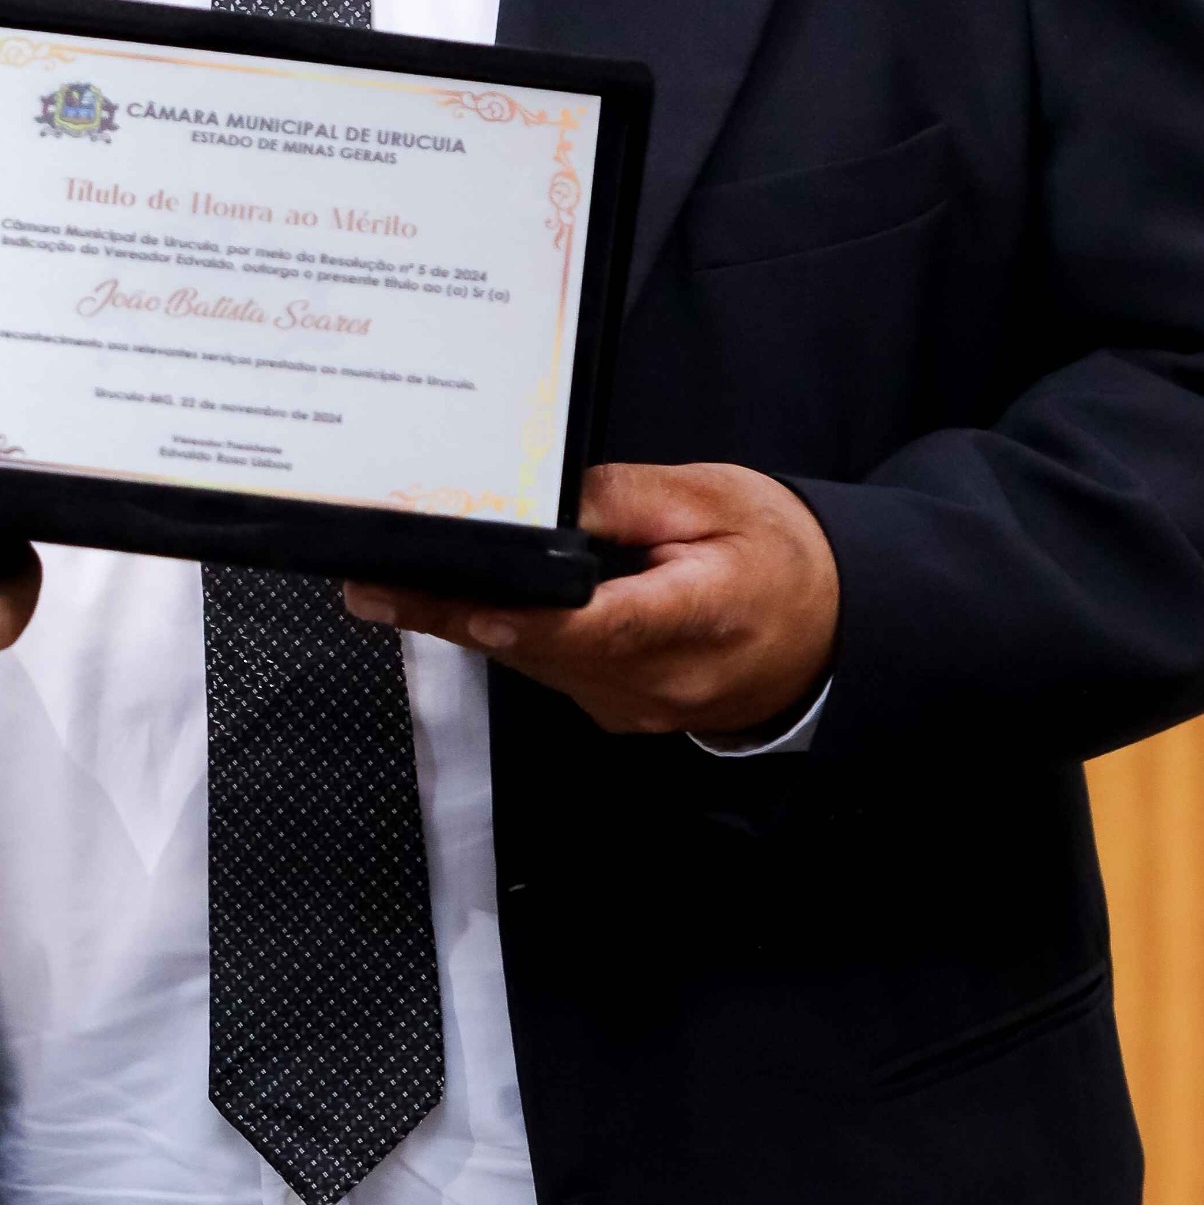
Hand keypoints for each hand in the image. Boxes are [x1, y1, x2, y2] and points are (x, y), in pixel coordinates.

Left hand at [343, 461, 838, 739]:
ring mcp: (633, 706)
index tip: (471, 603)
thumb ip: (630, 500)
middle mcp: (658, 682)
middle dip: (455, 615)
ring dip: (466, 627)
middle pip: (541, 651)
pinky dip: (504, 636)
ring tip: (388, 588)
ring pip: (534, 665)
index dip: (530, 620)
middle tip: (375, 587)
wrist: (828, 632)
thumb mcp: (717, 499)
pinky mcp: (615, 708)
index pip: (601, 628)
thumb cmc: (780, 558)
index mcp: (698, 621)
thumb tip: (552, 496)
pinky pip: (547, 671)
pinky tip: (456, 602)